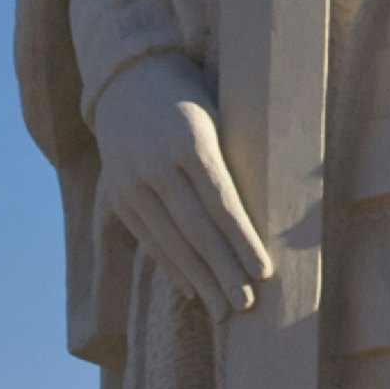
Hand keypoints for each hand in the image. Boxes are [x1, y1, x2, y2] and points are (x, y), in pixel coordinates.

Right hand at [90, 51, 272, 319]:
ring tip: (223, 310)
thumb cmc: (194, 97)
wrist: (128, 79)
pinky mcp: (117, 195)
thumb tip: (271, 213)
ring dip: (200, 279)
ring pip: (170, 240)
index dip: (242, 240)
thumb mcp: (218, 116)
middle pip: (195, 228)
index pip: (221, 202)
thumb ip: (235, 162)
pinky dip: (172, 266)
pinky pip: (147, 238)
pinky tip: (192, 290)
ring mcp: (131, 181)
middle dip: (223, 270)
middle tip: (247, 304)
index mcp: (190, 140)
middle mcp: (155, 163)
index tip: (264, 272)